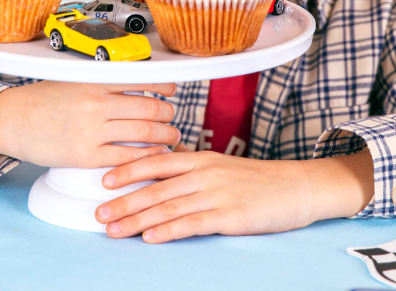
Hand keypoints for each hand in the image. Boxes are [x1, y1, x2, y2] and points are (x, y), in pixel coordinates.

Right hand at [0, 81, 179, 167]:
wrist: (13, 119)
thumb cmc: (44, 99)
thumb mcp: (75, 80)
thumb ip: (103, 81)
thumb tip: (138, 81)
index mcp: (96, 81)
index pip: (143, 79)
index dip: (164, 86)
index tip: (172, 91)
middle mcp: (96, 103)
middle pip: (149, 108)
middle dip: (168, 115)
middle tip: (172, 118)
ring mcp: (92, 130)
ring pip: (143, 133)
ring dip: (164, 136)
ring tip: (171, 137)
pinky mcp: (85, 156)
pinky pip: (126, 157)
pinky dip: (146, 156)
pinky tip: (154, 155)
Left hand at [94, 145, 373, 242]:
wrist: (296, 188)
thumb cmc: (257, 179)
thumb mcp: (222, 166)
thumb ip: (193, 166)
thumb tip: (165, 164)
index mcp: (201, 158)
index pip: (157, 160)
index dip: (129, 169)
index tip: (104, 180)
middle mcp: (205, 172)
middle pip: (156, 186)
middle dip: (124, 200)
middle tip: (99, 212)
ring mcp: (217, 193)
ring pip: (168, 206)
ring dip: (137, 218)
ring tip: (114, 229)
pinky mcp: (230, 215)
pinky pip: (192, 223)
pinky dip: (168, 230)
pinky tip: (150, 237)